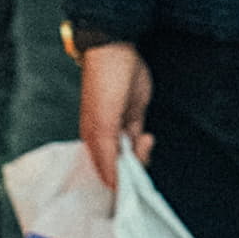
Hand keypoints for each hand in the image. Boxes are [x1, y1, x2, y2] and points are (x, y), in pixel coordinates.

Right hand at [76, 41, 149, 189]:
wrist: (117, 51)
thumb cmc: (104, 86)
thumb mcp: (103, 124)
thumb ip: (107, 156)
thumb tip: (113, 185)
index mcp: (91, 141)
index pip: (104, 173)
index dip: (119, 182)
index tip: (133, 181)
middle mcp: (103, 137)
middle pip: (120, 166)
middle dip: (134, 167)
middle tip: (141, 149)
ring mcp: (119, 127)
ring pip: (132, 155)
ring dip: (141, 155)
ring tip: (146, 139)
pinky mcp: (133, 118)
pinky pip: (138, 141)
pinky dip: (144, 145)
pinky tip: (148, 137)